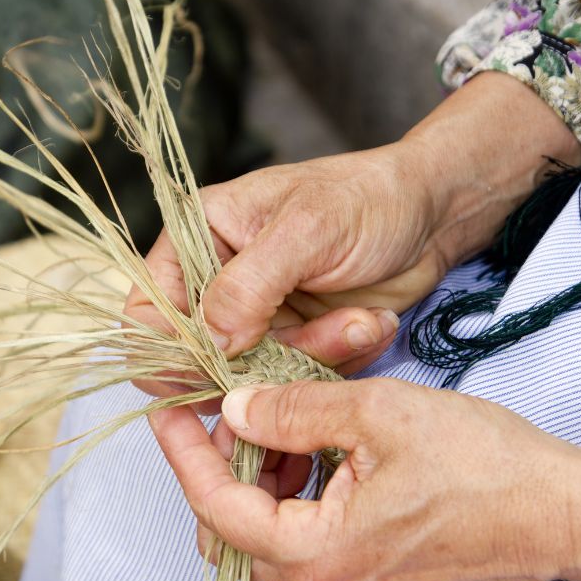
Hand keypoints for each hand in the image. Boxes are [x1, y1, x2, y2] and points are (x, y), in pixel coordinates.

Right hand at [127, 73, 580, 405]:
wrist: (432, 216)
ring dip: (310, 358)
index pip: (148, 313)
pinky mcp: (296, 346)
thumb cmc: (366, 200)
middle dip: (257, 361)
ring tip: (357, 321)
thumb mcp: (305, 229)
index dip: (173, 348)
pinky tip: (369, 324)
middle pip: (200, 359)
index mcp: (197, 239)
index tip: (222, 359)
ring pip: (254, 378)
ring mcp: (257, 321)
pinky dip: (336, 361)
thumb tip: (210, 342)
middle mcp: (217, 285)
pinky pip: (297, 380)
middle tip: (308, 339)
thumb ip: (248, 286)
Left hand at [149, 379, 580, 580]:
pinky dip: (294, 501)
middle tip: (236, 412)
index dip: (186, 454)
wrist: (563, 513)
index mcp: (317, 554)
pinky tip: (319, 454)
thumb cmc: (485, 464)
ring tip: (284, 424)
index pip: (217, 508)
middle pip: (233, 533)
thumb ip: (295, 410)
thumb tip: (238, 407)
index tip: (171, 410)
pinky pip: (305, 548)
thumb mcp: (379, 413)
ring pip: (266, 541)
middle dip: (222, 469)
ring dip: (260, 483)